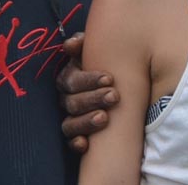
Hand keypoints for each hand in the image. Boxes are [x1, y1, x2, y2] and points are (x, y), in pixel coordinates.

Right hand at [56, 32, 119, 153]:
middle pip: (72, 101)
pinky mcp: (76, 135)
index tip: (110, 78)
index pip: (71, 80)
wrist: (121, 83)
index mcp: (70, 77)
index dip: (89, 79)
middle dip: (93, 99)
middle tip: (114, 96)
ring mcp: (70, 117)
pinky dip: (77, 143)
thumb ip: (85, 44)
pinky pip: (70, 142)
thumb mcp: (100, 52)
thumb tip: (72, 43)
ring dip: (85, 121)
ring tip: (105, 118)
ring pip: (69, 123)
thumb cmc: (110, 65)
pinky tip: (86, 144)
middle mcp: (67, 98)